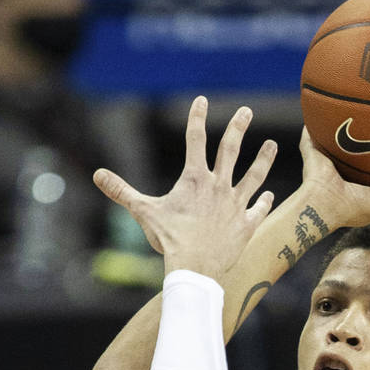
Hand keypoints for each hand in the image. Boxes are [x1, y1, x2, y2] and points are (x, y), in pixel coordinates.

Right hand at [93, 96, 276, 281]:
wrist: (195, 268)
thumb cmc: (170, 240)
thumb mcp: (144, 212)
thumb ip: (122, 192)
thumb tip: (97, 175)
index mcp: (194, 179)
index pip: (195, 139)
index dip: (197, 117)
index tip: (202, 100)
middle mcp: (219, 186)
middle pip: (231, 149)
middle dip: (238, 126)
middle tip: (247, 110)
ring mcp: (235, 205)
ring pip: (253, 176)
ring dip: (263, 159)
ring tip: (272, 145)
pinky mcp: (246, 225)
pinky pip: (258, 210)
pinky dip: (264, 202)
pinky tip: (270, 195)